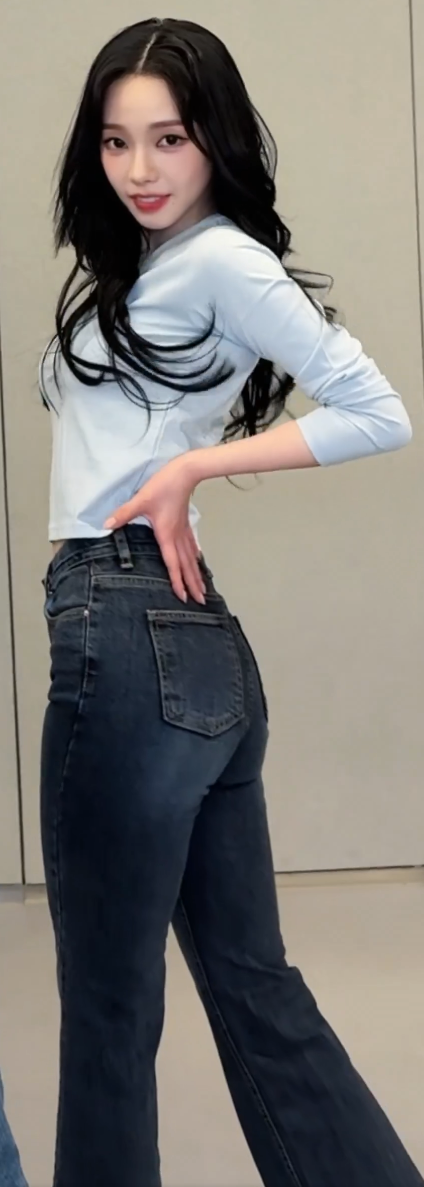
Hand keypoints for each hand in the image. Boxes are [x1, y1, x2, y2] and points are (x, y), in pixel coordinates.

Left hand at [104, 455, 205, 603]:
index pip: (173, 563)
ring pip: (191, 557)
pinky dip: (195, 556)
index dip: (177, 581)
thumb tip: (106, 525)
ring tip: (203, 588)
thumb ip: (124, 514)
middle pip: (186, 565)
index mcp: (167, 535)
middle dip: (193, 584)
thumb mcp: (141, 500)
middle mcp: (177, 536)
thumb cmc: (164, 486)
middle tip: (200, 601)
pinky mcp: (185, 523)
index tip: (183, 597)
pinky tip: (197, 559)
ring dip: (196, 573)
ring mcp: (183, 530)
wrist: (185, 472)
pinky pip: (191, 545)